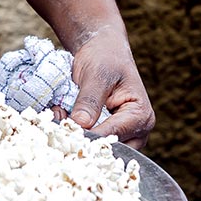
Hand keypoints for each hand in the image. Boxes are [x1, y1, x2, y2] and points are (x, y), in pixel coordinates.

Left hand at [62, 24, 154, 147]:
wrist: (102, 51)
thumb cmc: (105, 58)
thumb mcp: (97, 75)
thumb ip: (89, 100)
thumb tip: (80, 124)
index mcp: (141, 115)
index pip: (113, 134)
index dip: (89, 135)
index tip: (66, 130)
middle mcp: (137, 131)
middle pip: (109, 148)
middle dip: (83, 139)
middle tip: (59, 125)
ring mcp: (124, 136)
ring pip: (99, 149)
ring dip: (78, 138)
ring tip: (60, 119)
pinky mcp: (109, 135)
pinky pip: (93, 143)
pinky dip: (77, 134)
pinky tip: (63, 120)